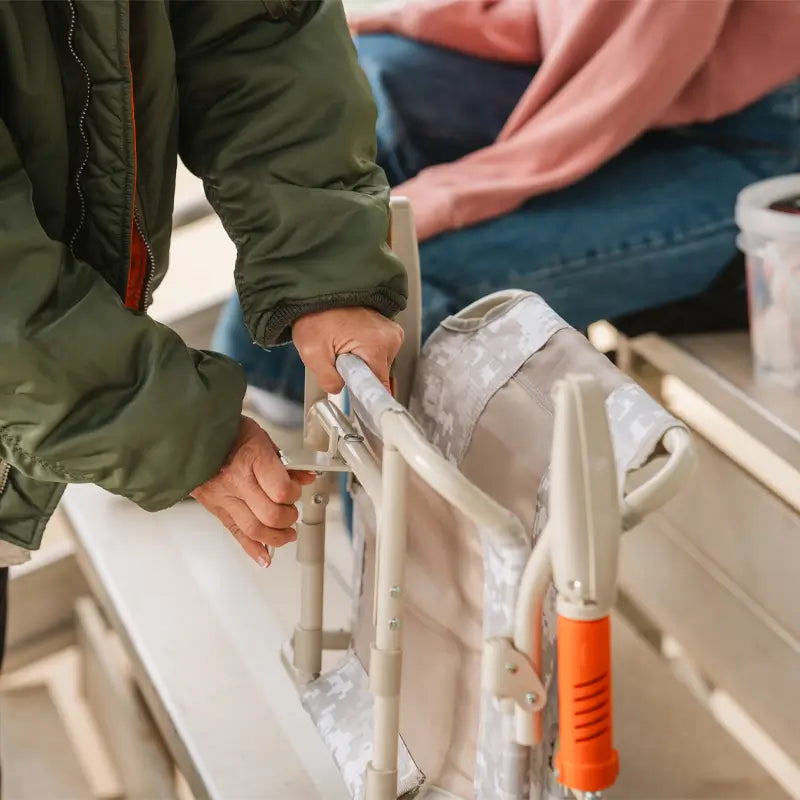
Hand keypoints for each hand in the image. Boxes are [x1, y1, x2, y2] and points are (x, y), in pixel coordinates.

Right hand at [191, 416, 314, 565]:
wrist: (190, 433)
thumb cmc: (226, 431)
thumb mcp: (261, 437)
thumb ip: (285, 462)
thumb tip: (305, 477)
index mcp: (251, 457)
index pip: (281, 490)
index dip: (294, 494)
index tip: (296, 490)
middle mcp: (235, 480)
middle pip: (270, 515)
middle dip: (288, 518)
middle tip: (292, 513)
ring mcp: (222, 496)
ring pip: (254, 530)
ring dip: (276, 538)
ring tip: (286, 534)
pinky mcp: (214, 507)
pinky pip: (235, 533)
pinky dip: (252, 549)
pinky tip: (265, 557)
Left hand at [292, 306, 403, 393]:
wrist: (317, 292)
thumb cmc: (314, 316)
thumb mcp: (312, 353)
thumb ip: (328, 380)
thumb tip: (340, 390)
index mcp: (377, 345)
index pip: (380, 387)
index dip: (364, 394)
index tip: (353, 394)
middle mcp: (391, 338)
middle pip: (379, 376)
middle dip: (358, 374)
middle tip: (339, 360)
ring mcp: (392, 332)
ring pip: (379, 365)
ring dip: (361, 364)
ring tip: (342, 348)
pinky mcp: (388, 329)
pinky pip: (378, 353)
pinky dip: (364, 353)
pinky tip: (349, 343)